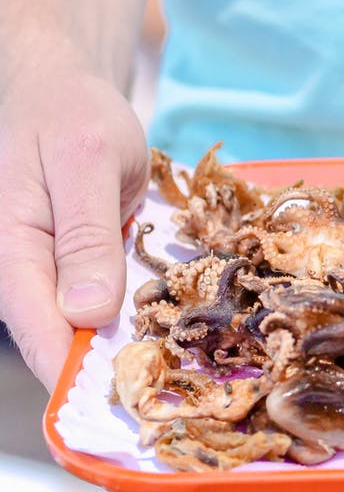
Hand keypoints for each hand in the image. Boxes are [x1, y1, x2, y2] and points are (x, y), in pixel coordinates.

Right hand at [0, 64, 147, 390]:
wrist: (64, 90)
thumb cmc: (72, 115)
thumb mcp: (88, 163)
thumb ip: (87, 236)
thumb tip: (86, 312)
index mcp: (8, 248)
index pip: (38, 332)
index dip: (78, 372)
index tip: (125, 402)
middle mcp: (21, 270)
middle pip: (62, 338)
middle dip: (113, 365)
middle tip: (171, 386)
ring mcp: (47, 271)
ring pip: (86, 326)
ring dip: (128, 343)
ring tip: (179, 359)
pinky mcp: (74, 266)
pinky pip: (103, 302)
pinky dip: (135, 314)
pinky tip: (171, 324)